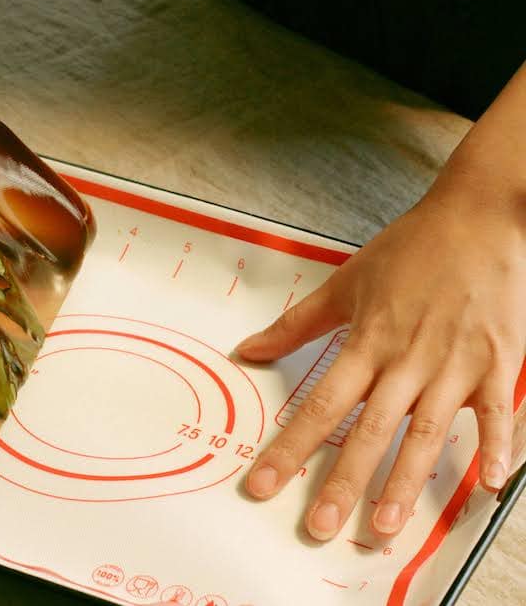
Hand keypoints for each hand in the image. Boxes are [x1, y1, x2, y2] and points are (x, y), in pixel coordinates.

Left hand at [235, 183, 524, 540]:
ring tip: (382, 526)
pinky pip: (497, 414)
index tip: (263, 484)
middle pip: (368, 429)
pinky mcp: (496, 364)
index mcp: (366, 342)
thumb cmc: (409, 251)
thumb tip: (248, 350)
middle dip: (341, 481)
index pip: (319, 404)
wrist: (475, 219)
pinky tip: (485, 487)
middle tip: (318, 526)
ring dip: (404, 482)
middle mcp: (406, 360)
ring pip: (425, 433)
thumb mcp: (344, 283)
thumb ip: (295, 324)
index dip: (289, 447)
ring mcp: (454, 365)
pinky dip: (497, 449)